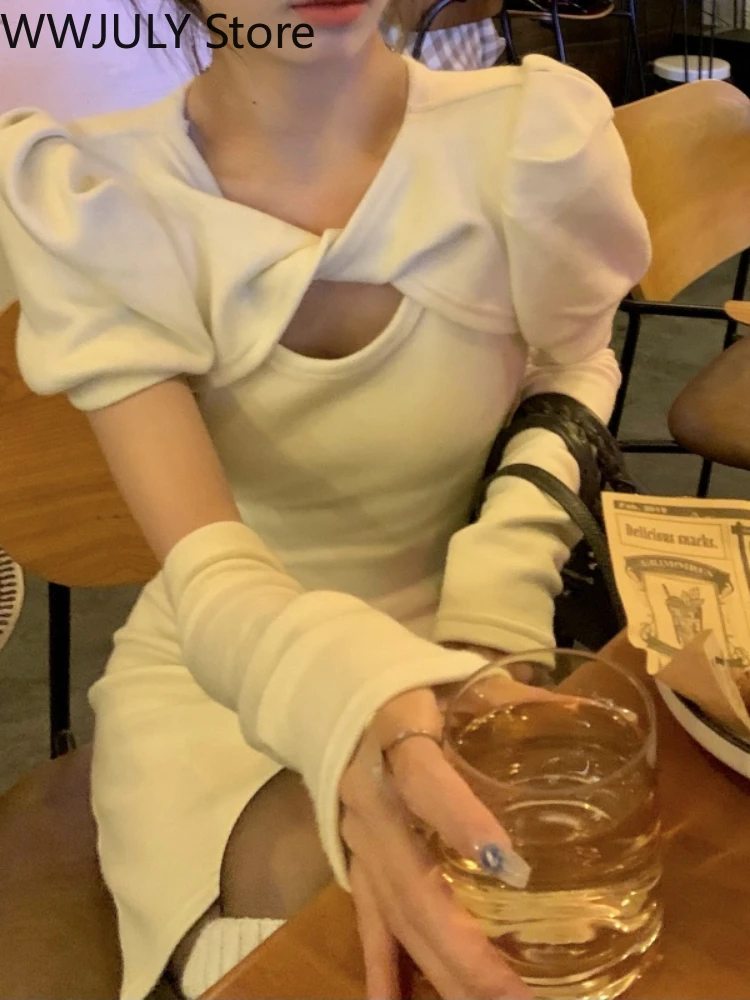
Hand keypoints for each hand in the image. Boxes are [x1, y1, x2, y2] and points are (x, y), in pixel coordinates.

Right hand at [339, 680, 557, 999]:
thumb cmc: (414, 685)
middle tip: (514, 993)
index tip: (509, 867)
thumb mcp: (464, 679)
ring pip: (395, 910)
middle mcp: (371, 793)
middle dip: (461, 943)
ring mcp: (358, 833)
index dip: (460, 820)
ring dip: (440, 967)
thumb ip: (520, 699)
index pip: (425, 780)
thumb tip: (596, 713)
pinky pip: (366, 917)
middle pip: (410, 877)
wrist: (336, 692)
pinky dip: (380, 965)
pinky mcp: (353, 856)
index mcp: (397, 735)